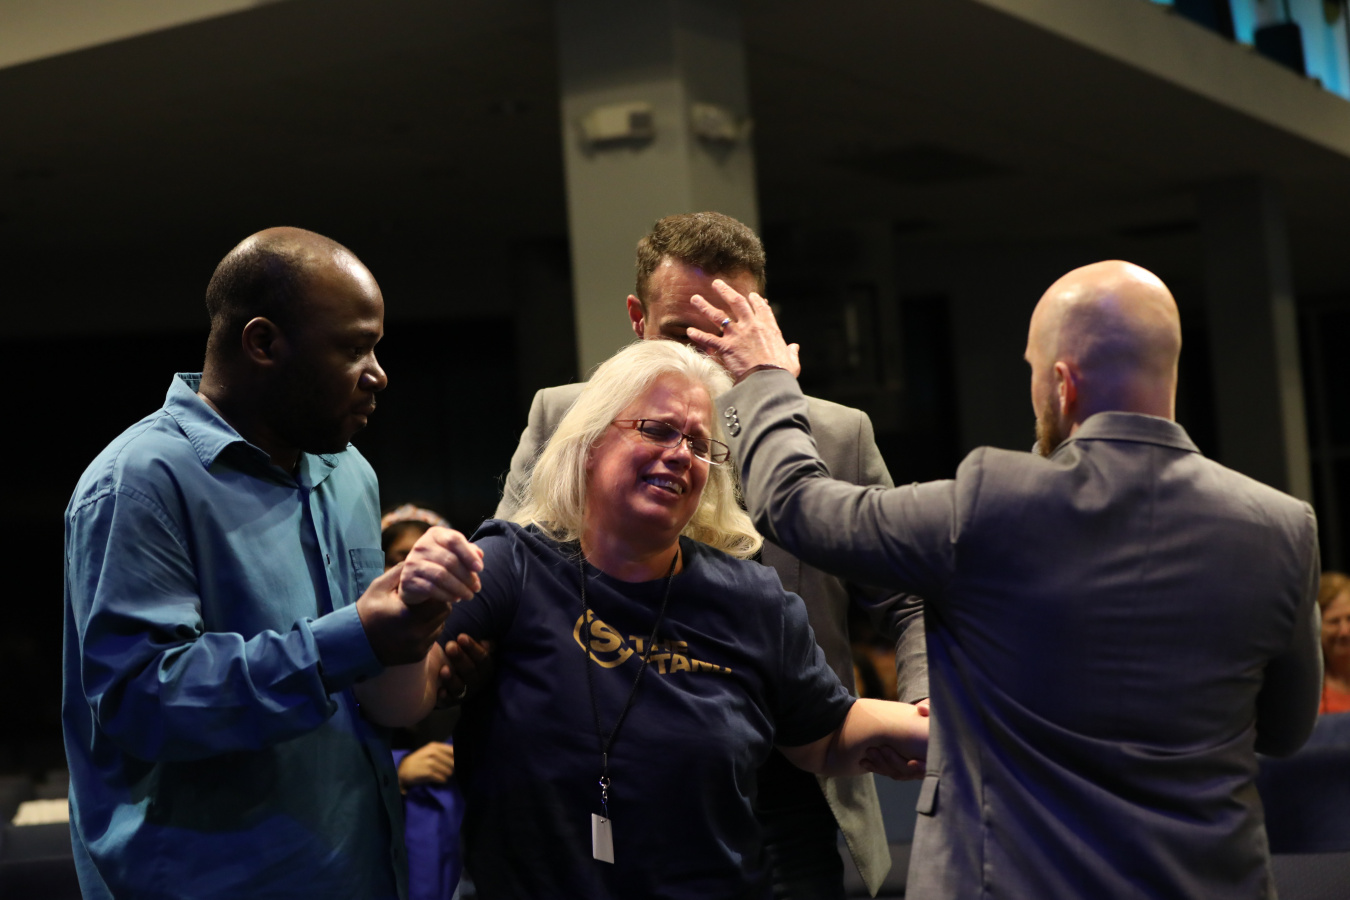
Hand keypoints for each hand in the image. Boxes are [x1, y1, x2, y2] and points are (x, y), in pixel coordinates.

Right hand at [356, 564, 450, 665]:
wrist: (355, 643)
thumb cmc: (368, 610)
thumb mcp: (379, 587)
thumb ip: (401, 572)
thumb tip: (421, 559)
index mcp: (408, 615)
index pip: (441, 600)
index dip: (438, 591)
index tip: (430, 587)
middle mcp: (416, 634)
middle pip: (444, 613)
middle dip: (439, 602)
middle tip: (426, 597)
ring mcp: (419, 647)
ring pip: (441, 625)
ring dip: (435, 616)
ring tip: (419, 611)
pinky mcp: (419, 655)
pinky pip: (433, 637)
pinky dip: (429, 629)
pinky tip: (414, 624)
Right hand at [397, 742, 454, 789]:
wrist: (404, 769)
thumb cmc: (420, 760)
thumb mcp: (429, 751)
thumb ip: (443, 751)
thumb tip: (458, 756)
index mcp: (434, 746)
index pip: (453, 751)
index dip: (456, 758)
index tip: (454, 763)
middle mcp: (433, 753)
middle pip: (453, 763)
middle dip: (451, 768)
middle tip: (447, 771)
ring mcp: (430, 763)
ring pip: (448, 772)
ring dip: (446, 775)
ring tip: (441, 775)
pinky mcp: (427, 773)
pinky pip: (442, 778)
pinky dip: (442, 780)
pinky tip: (438, 779)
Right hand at [400, 527, 483, 604]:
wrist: (415, 578)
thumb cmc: (441, 563)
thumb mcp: (455, 553)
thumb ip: (469, 551)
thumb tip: (479, 555)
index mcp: (435, 534)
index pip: (454, 540)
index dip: (469, 555)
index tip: (480, 568)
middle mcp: (421, 545)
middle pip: (450, 560)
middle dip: (467, 576)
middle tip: (477, 587)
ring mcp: (412, 562)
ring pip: (441, 576)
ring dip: (459, 588)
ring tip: (469, 595)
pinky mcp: (408, 579)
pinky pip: (431, 588)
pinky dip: (447, 595)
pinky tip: (456, 598)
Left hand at [438, 634, 495, 702]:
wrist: (458, 676)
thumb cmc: (467, 655)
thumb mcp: (477, 648)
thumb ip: (483, 643)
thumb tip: (485, 643)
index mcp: (486, 667)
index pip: (482, 658)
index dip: (472, 648)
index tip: (461, 637)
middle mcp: (478, 681)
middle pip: (470, 671)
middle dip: (460, 658)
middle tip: (449, 646)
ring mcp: (465, 692)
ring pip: (460, 687)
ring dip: (452, 679)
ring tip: (443, 669)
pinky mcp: (452, 701)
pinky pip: (449, 701)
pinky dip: (445, 697)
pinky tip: (440, 691)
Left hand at [684, 280, 800, 382]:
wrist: (769, 381)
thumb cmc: (782, 372)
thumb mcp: (791, 360)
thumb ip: (791, 351)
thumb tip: (794, 347)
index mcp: (769, 327)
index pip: (761, 308)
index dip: (755, 300)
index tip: (751, 295)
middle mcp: (751, 326)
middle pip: (736, 302)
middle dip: (725, 291)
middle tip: (716, 283)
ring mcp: (737, 335)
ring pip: (718, 315)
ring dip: (705, 306)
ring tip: (695, 298)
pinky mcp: (726, 347)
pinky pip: (709, 339)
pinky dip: (698, 336)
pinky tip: (689, 331)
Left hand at [860, 700, 929, 780]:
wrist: (915, 723)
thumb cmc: (924, 717)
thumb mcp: (928, 712)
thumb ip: (928, 710)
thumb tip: (921, 708)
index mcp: (932, 755)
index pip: (928, 768)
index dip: (921, 768)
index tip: (912, 762)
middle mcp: (922, 766)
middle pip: (909, 772)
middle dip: (895, 761)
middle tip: (883, 748)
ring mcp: (909, 770)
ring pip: (896, 774)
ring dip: (881, 764)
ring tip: (870, 751)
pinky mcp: (896, 769)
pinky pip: (886, 772)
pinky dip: (875, 767)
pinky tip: (863, 762)